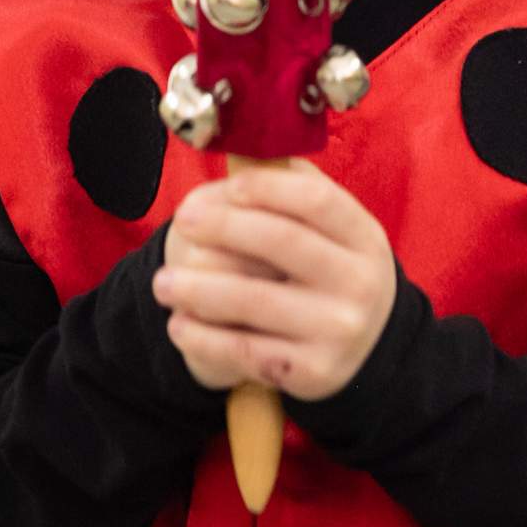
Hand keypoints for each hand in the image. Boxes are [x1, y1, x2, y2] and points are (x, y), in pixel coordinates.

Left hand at [152, 160, 396, 400]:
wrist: (363, 346)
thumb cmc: (328, 270)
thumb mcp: (332, 230)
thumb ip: (292, 189)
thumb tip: (242, 154)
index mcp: (364, 237)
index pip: (316, 200)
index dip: (266, 188)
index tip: (226, 187)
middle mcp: (360, 283)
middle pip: (283, 241)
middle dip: (223, 227)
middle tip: (182, 222)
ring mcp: (338, 330)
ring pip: (254, 300)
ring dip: (198, 289)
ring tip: (163, 284)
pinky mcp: (313, 372)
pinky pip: (244, 351)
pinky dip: (203, 337)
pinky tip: (180, 325)